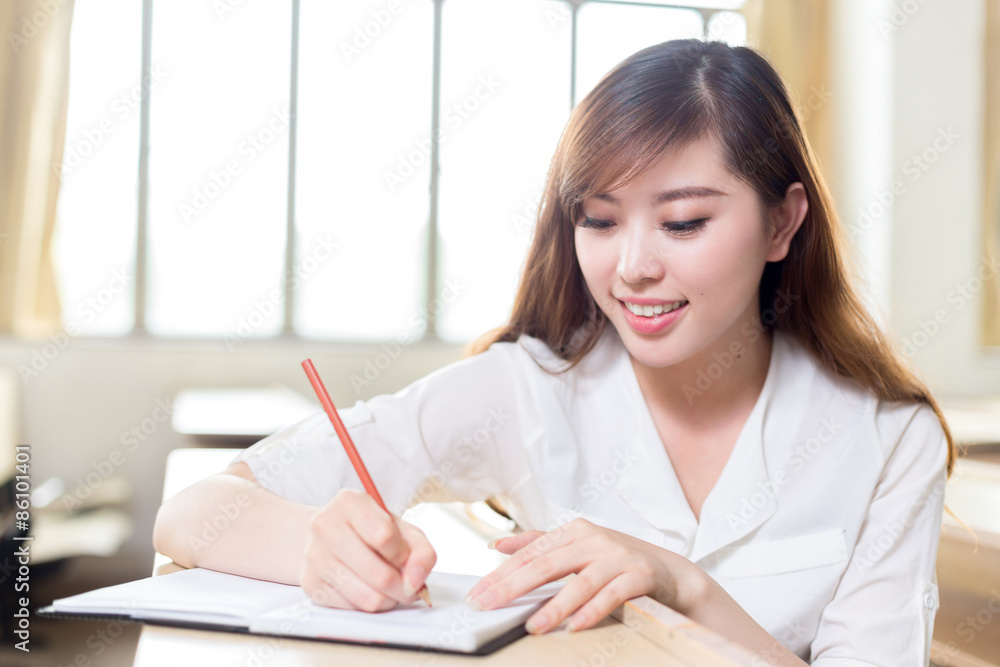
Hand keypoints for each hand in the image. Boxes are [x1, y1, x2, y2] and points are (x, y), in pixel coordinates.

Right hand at [299, 488, 436, 611]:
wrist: (330, 535)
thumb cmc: (371, 531)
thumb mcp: (402, 530)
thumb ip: (421, 552)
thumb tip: (416, 581)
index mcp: (349, 502)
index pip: (384, 536)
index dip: (403, 554)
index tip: (404, 557)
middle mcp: (325, 525)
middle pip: (379, 574)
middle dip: (403, 587)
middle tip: (407, 586)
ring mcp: (314, 555)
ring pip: (368, 598)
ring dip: (388, 599)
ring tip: (389, 588)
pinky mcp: (310, 583)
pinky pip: (352, 608)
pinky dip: (368, 604)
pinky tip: (367, 588)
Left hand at [463, 518, 699, 633]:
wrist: (672, 572)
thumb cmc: (617, 562)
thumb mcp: (577, 548)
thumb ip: (538, 545)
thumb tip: (497, 546)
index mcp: (574, 532)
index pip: (530, 555)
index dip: (501, 575)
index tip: (477, 595)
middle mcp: (594, 539)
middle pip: (546, 565)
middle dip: (512, 588)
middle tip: (487, 607)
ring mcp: (618, 556)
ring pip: (580, 582)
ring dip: (555, 607)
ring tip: (533, 627)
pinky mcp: (640, 574)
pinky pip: (612, 595)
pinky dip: (593, 611)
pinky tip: (576, 626)